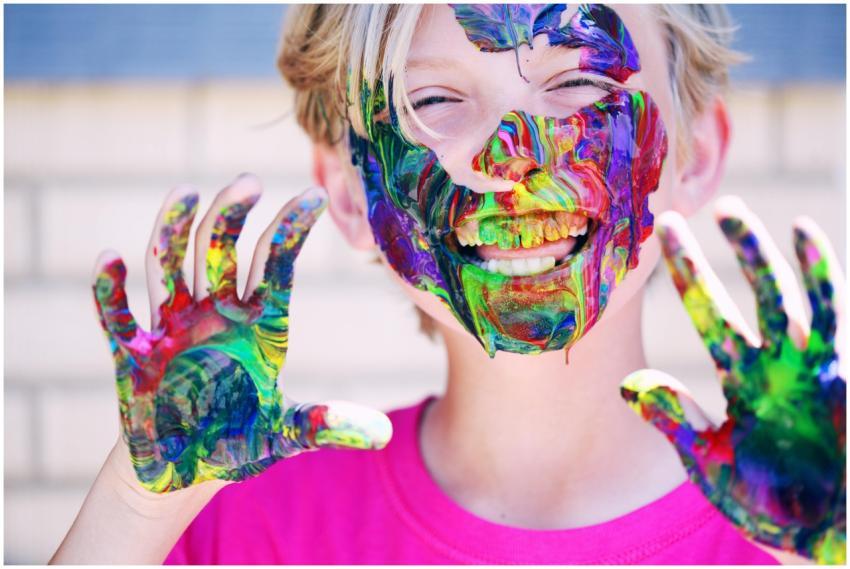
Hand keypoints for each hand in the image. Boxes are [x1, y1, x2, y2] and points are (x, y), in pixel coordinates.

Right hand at [92, 174, 391, 492]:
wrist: (182, 474)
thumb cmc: (234, 442)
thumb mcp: (282, 434)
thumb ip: (322, 424)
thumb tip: (381, 433)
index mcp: (256, 326)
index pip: (274, 266)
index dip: (290, 231)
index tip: (314, 196)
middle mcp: (214, 317)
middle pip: (220, 254)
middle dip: (231, 218)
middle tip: (249, 182)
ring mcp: (173, 331)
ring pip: (170, 268)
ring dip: (174, 232)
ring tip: (186, 190)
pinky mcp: (134, 356)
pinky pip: (119, 317)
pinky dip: (111, 291)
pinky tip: (109, 259)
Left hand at [620, 196, 844, 562]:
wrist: (827, 536)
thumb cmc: (770, 506)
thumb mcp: (709, 460)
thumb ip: (674, 419)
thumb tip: (626, 383)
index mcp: (741, 379)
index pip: (707, 315)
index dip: (685, 279)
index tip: (657, 246)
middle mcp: (773, 363)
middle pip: (739, 295)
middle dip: (708, 259)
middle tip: (670, 217)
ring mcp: (809, 365)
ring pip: (781, 294)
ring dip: (756, 253)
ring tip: (727, 211)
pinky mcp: (839, 374)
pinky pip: (831, 314)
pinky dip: (819, 274)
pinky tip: (802, 232)